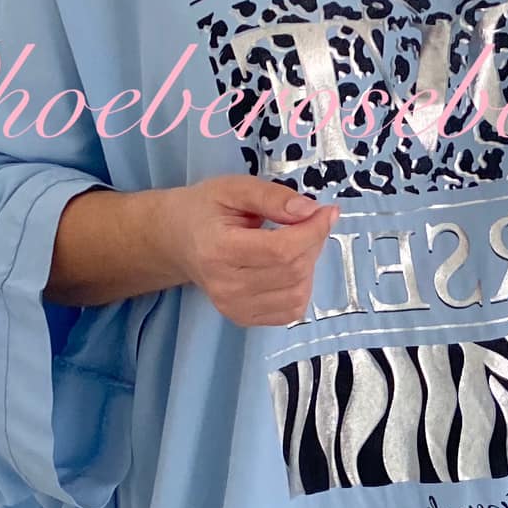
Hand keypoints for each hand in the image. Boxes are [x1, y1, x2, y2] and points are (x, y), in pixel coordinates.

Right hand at [160, 176, 339, 328]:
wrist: (179, 241)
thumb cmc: (206, 210)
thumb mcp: (235, 188)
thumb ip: (273, 197)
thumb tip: (310, 211)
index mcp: (220, 250)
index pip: (282, 250)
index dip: (313, 231)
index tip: (327, 212)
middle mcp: (226, 286)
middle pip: (293, 271)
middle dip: (313, 243)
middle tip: (309, 222)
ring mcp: (234, 308)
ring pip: (298, 293)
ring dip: (309, 266)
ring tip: (295, 244)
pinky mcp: (244, 319)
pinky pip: (291, 311)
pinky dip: (300, 287)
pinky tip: (288, 268)